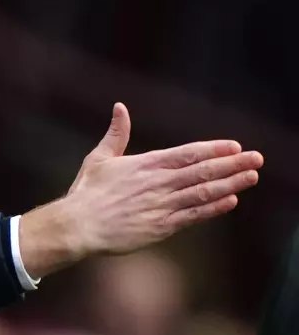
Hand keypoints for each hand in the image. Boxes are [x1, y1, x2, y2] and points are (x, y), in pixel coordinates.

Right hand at [18, 102, 262, 278]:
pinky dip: (213, 208)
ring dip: (230, 183)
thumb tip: (120, 107)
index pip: (188, 154)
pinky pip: (192, 215)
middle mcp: (158, 183)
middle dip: (233, 164)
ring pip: (203, 192)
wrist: (77, 226)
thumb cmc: (86, 193)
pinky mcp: (159, 227)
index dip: (214, 149)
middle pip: (203, 171)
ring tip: (251, 176)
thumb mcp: (100, 158)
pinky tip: (231, 200)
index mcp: (146, 164)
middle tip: (257, 158)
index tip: (235, 146)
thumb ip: (116, 134)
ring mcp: (161, 205)